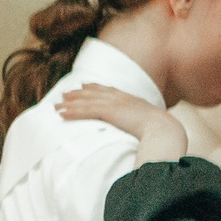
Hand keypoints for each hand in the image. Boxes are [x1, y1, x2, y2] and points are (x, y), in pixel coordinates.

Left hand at [58, 84, 188, 163]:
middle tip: (64, 94)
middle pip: (94, 93)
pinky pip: (86, 111)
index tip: (84, 86)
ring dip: (70, 104)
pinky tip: (62, 114)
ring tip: (56, 106)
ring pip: (86, 101)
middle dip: (77, 94)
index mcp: (131, 100)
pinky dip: (73, 112)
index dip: (95, 87)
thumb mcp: (152, 124)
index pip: (109, 90)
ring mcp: (115, 104)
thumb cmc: (162, 131)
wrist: (164, 129)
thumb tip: (143, 135)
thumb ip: (144, 126)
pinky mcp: (110, 112)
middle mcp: (121, 98)